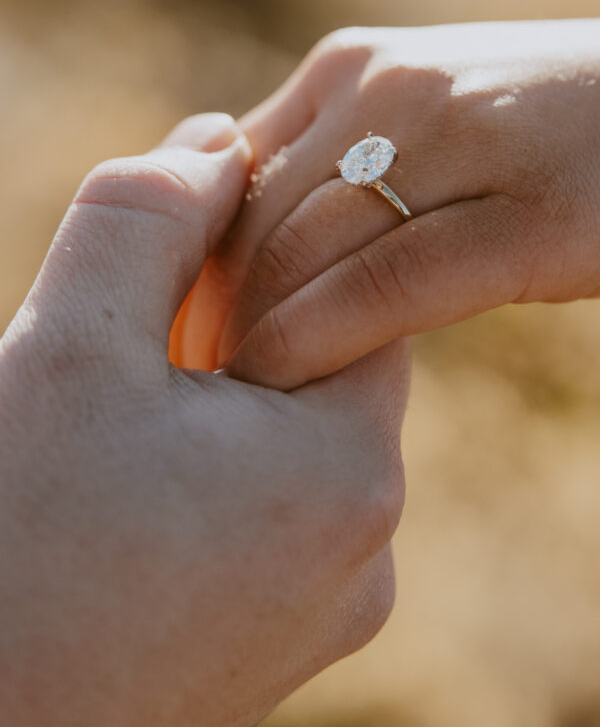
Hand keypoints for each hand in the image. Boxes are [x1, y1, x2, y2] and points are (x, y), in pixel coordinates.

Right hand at [0, 113, 408, 726]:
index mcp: (350, 470)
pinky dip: (219, 481)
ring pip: (294, 449)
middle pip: (323, 377)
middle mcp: (368, 553)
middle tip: (141, 335)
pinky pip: (273, 523)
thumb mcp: (70, 344)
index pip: (355, 303)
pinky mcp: (278, 654)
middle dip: (241, 335)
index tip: (193, 251)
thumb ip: (151, 215)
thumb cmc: (12, 539)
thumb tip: (220, 140)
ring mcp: (327, 615)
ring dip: (224, 409)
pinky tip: (135, 489)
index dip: (272, 260)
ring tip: (127, 418)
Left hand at [176, 11, 599, 387]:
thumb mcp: (437, 122)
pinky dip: (319, 341)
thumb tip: (268, 246)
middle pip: (248, 217)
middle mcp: (389, 86)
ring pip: (301, 251)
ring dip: (246, 337)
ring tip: (220, 407)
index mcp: (358, 65)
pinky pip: (384, 285)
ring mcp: (457, 142)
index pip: (225, 171)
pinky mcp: (524, 217)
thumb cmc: (569, 131)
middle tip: (179, 390)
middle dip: (203, 311)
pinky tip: (287, 388)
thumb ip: (350, 166)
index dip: (184, 261)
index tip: (169, 334)